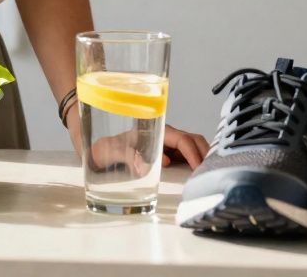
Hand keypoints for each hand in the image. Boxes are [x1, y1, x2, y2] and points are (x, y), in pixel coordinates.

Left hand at [66, 108, 208, 170]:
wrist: (96, 146)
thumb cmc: (104, 146)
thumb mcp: (111, 150)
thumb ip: (128, 156)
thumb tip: (149, 166)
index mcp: (155, 130)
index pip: (182, 139)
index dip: (193, 152)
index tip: (198, 168)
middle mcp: (164, 135)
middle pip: (193, 140)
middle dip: (204, 154)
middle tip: (210, 174)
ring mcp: (166, 144)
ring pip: (192, 146)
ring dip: (202, 157)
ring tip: (208, 175)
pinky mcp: (165, 153)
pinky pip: (185, 156)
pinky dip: (195, 162)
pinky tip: (197, 175)